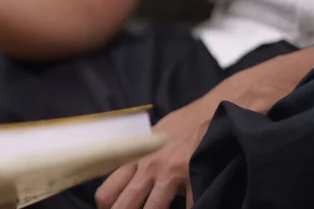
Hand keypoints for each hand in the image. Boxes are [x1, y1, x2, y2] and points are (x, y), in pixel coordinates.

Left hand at [95, 107, 209, 208]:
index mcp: (134, 159)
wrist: (207, 114)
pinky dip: (190, 208)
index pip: (107, 191)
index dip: (106, 207)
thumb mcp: (148, 140)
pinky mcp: (192, 176)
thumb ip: (136, 161)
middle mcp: (147, 168)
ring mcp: (169, 173)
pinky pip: (189, 204)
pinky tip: (189, 208)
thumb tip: (125, 184)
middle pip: (125, 204)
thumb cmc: (177, 127)